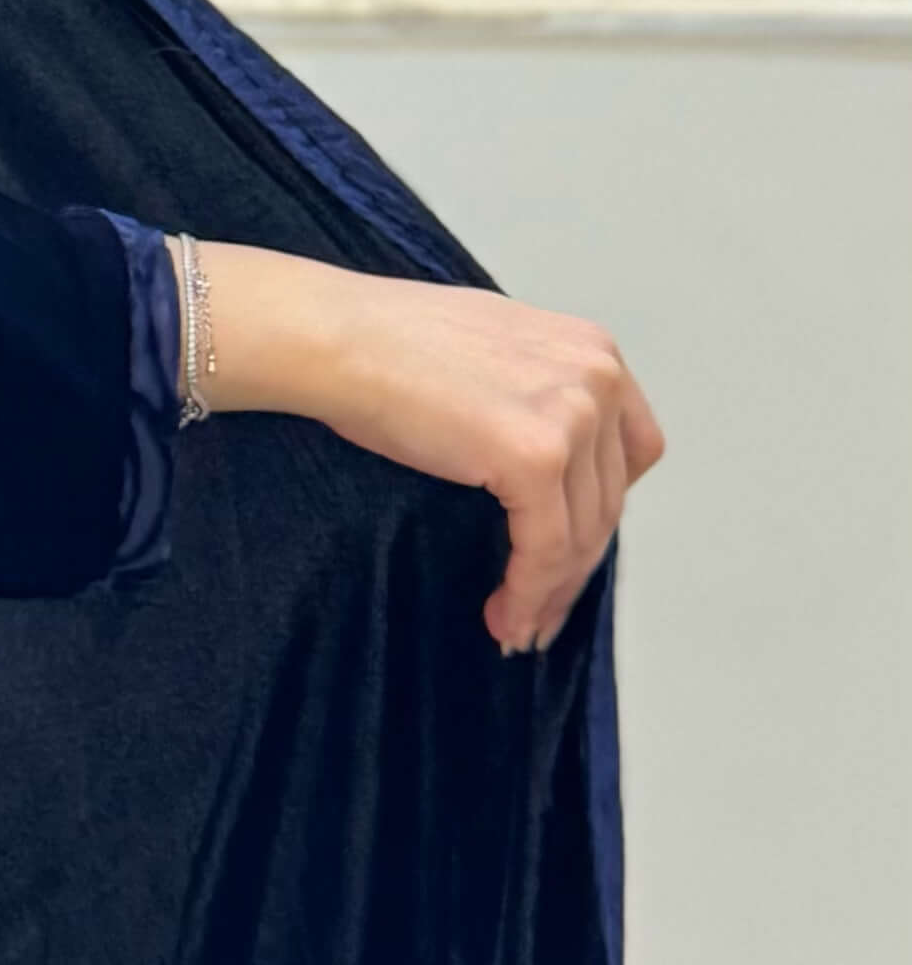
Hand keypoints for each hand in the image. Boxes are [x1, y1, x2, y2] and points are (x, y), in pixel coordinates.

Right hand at [192, 244, 665, 653]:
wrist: (336, 339)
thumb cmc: (385, 342)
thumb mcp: (494, 351)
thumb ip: (536, 394)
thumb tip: (543, 464)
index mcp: (591, 348)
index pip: (629, 452)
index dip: (598, 511)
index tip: (567, 552)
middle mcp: (597, 376)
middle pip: (607, 501)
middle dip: (574, 566)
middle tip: (538, 611)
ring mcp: (573, 415)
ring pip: (583, 534)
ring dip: (549, 591)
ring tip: (516, 625)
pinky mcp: (536, 457)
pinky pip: (547, 549)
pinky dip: (528, 591)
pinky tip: (503, 614)